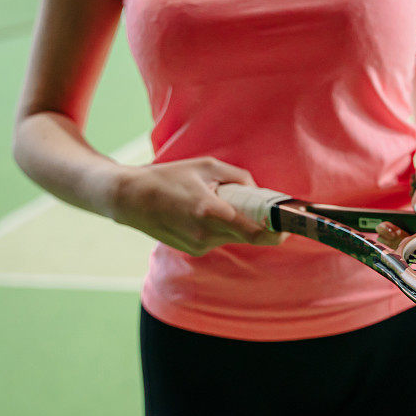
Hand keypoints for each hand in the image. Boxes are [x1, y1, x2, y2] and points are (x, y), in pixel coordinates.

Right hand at [109, 157, 286, 255]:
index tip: (287, 227)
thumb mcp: (207, 165)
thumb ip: (240, 177)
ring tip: (217, 202)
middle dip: (257, 221)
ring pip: (233, 236)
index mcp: (211, 212)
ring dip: (236, 222)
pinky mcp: (194, 250)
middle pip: (248, 235)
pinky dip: (221, 227)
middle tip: (257, 204)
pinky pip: (219, 239)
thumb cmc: (168, 177)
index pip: (255, 233)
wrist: (129, 199)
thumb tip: (258, 192)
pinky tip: (204, 212)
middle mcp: (206, 234)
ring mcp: (198, 246)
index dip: (276, 233)